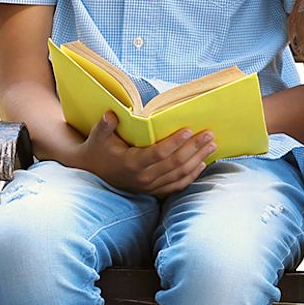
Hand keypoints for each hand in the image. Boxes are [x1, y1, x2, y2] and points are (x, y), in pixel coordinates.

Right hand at [73, 112, 215, 195]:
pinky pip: (177, 185)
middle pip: (175, 163)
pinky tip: (202, 163)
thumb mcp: (97, 136)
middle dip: (194, 148)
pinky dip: (192, 175)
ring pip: (180, 174)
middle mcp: (143, 177)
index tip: (189, 130)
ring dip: (198, 159)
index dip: (175, 142)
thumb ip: (106, 126)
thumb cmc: (97, 149)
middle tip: (209, 134)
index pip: (159, 153)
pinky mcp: (154, 190)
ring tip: (211, 145)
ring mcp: (150, 186)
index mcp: (131, 163)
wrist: (92, 171)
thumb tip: (112, 114)